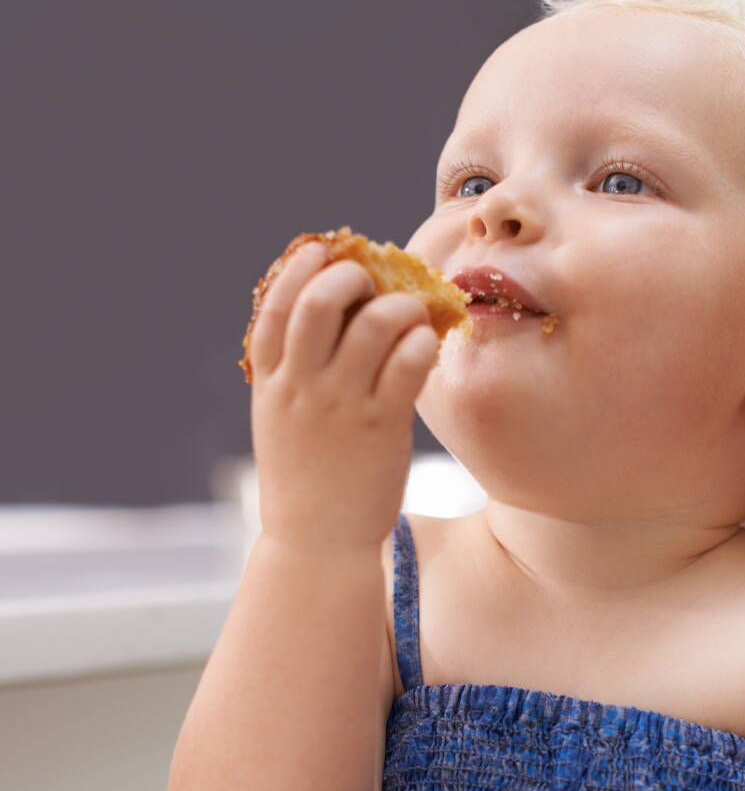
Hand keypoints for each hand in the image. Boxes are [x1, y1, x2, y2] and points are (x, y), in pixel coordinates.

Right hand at [247, 239, 440, 553]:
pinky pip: (405, 368)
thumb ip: (297, 369)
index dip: (299, 269)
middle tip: (371, 277)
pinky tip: (427, 343)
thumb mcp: (282, 416)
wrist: (316, 541)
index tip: (323, 250)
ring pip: (370, 327)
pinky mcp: (380, 428)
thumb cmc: (307, 472)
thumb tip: (334, 313)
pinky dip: (420, 343)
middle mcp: (301, 388)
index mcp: (271, 381)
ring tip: (412, 310)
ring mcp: (339, 407)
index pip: (275, 307)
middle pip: (316, 304)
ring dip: (397, 305)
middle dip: (347, 275)